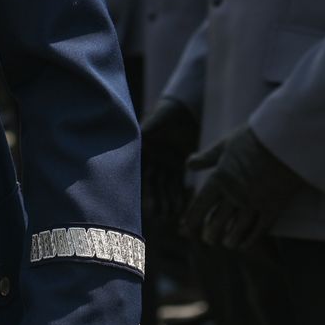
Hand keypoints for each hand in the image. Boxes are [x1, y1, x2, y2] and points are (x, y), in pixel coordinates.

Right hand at [141, 99, 199, 232]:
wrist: (185, 110)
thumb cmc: (169, 111)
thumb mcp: (160, 116)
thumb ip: (151, 124)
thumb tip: (142, 132)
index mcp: (143, 149)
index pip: (139, 169)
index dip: (140, 185)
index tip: (140, 198)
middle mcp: (151, 159)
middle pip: (151, 182)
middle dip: (154, 198)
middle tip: (156, 214)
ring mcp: (164, 163)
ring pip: (164, 186)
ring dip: (166, 200)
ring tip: (169, 214)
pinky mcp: (178, 166)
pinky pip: (178, 183)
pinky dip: (178, 194)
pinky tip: (180, 207)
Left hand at [181, 126, 303, 249]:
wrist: (286, 140)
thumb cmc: (253, 138)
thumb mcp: (225, 145)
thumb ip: (206, 158)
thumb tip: (188, 165)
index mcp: (219, 179)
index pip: (201, 205)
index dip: (192, 218)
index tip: (185, 228)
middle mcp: (234, 195)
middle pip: (218, 221)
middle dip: (211, 233)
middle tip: (208, 239)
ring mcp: (254, 203)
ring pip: (237, 228)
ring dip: (229, 239)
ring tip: (225, 244)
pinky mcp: (274, 207)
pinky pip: (260, 229)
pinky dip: (250, 239)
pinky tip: (244, 244)